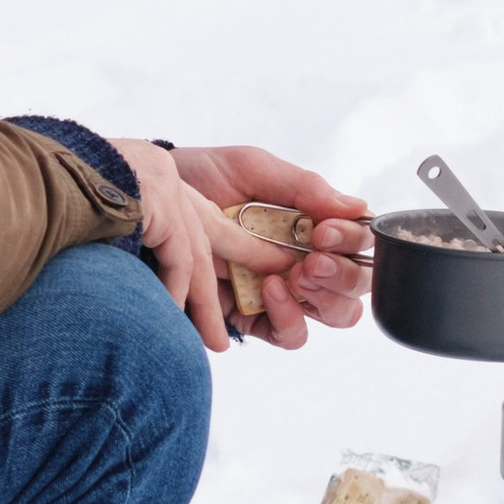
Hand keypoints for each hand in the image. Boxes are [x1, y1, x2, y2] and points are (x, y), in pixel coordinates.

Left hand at [105, 141, 370, 353]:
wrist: (146, 200)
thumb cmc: (199, 178)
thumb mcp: (251, 169)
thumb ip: (304, 186)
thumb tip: (357, 207)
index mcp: (310, 223)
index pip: (355, 241)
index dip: (351, 240)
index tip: (326, 230)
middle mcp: (302, 259)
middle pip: (352, 284)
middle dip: (342, 273)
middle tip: (315, 258)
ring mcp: (280, 290)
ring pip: (330, 313)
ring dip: (322, 297)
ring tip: (295, 275)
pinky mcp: (252, 316)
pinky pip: (288, 334)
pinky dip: (289, 317)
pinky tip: (271, 290)